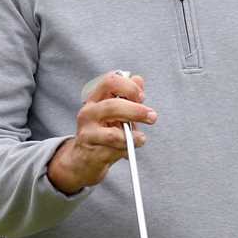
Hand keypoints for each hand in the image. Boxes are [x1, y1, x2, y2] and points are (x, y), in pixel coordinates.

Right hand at [47, 71, 155, 194]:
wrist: (85, 158)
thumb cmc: (104, 132)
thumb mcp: (118, 112)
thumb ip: (129, 96)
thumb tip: (138, 79)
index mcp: (96, 98)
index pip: (110, 81)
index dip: (129, 87)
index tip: (141, 97)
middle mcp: (88, 112)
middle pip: (113, 105)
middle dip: (136, 111)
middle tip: (152, 116)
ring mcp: (87, 132)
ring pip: (112, 132)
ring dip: (132, 135)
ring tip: (142, 138)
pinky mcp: (91, 150)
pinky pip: (113, 149)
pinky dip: (126, 147)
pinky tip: (131, 147)